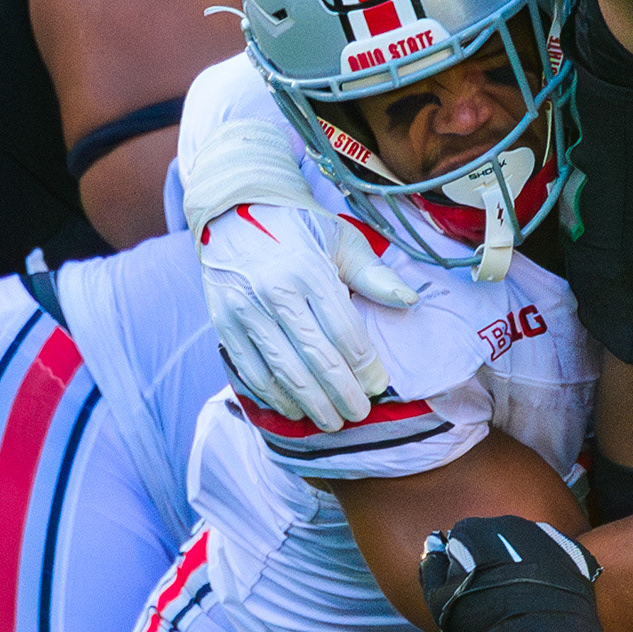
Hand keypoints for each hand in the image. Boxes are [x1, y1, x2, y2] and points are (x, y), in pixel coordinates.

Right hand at [184, 118, 415, 431]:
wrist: (235, 210)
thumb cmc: (300, 227)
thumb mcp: (342, 239)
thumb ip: (374, 274)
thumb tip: (410, 301)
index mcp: (309, 270)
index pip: (344, 331)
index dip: (364, 365)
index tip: (379, 385)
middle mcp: (274, 293)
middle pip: (315, 358)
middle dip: (341, 393)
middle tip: (359, 414)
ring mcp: (244, 310)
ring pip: (282, 370)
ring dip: (309, 403)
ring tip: (330, 421)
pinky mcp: (223, 323)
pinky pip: (249, 369)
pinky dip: (272, 395)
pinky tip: (292, 408)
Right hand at [419, 514, 600, 631]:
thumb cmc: (481, 625)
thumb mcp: (441, 600)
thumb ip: (431, 568)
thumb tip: (433, 544)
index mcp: (478, 529)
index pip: (466, 534)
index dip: (465, 559)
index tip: (470, 582)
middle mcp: (514, 523)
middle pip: (500, 535)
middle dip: (496, 556)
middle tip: (497, 590)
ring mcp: (548, 536)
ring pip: (530, 542)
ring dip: (525, 560)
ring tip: (523, 593)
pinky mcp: (573, 553)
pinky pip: (558, 554)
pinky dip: (553, 569)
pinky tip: (547, 593)